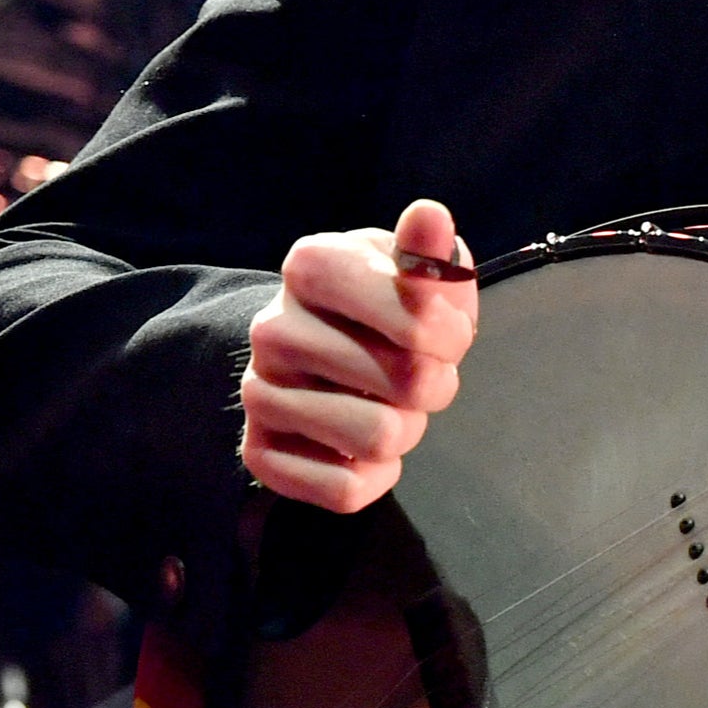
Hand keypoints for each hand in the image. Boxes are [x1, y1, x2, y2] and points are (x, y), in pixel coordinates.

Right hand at [241, 199, 478, 512]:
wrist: (318, 349)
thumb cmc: (384, 306)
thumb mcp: (416, 271)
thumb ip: (430, 252)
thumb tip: (429, 216)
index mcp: (313, 265)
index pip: (420, 323)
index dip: (451, 336)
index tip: (445, 332)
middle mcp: (272, 327)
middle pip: (411, 385)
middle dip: (435, 386)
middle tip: (418, 373)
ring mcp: (257, 391)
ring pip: (379, 439)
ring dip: (407, 431)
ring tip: (388, 406)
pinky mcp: (256, 452)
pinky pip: (346, 491)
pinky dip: (374, 476)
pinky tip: (359, 447)